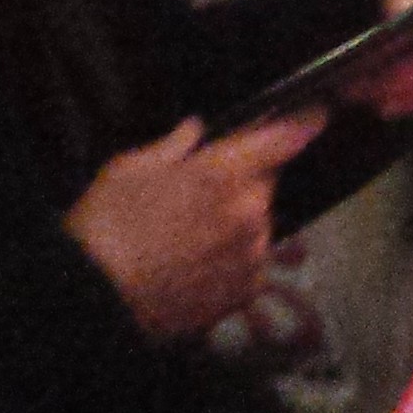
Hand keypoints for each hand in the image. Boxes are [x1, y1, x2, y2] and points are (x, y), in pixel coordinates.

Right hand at [64, 115, 324, 341]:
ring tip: (188, 237)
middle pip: (264, 184)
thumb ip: (173, 146)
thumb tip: (197, 129)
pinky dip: (234, 258)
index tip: (318, 112)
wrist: (93, 299)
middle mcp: (251, 211)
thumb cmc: (105, 226)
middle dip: (242, 182)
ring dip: (237, 223)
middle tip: (196, 196)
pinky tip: (196, 264)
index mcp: (225, 173)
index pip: (286, 137)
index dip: (305, 121)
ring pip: (259, 224)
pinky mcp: (248, 289)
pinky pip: (253, 261)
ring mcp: (253, 253)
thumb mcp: (129, 169)